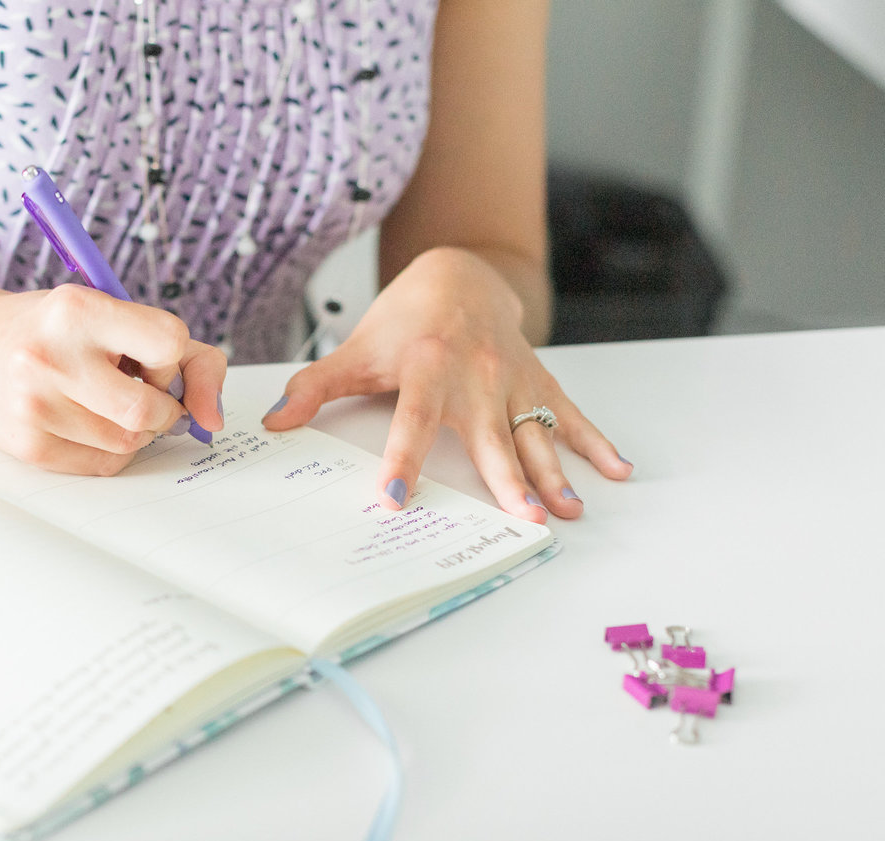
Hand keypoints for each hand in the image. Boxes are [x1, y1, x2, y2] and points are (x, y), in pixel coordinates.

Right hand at [0, 284, 226, 474]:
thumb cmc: (55, 330)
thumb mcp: (114, 315)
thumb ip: (187, 355)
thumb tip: (214, 418)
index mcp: (78, 310)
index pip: (169, 342)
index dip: (170, 358)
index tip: (148, 358)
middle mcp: (51, 358)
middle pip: (149, 410)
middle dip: (160, 406)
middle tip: (138, 391)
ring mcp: (35, 406)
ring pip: (130, 443)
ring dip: (135, 430)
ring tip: (104, 402)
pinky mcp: (28, 446)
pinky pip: (104, 464)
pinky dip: (110, 449)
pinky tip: (84, 422)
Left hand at [262, 247, 630, 521]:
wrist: (460, 274)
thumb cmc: (404, 319)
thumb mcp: (356, 349)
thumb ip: (314, 388)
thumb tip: (272, 422)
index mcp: (427, 368)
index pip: (412, 419)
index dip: (404, 456)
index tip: (396, 494)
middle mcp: (477, 376)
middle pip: (489, 435)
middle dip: (507, 478)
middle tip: (521, 518)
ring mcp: (514, 381)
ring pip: (535, 433)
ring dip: (554, 473)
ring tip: (567, 511)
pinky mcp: (539, 384)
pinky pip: (570, 416)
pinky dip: (596, 443)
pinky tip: (616, 472)